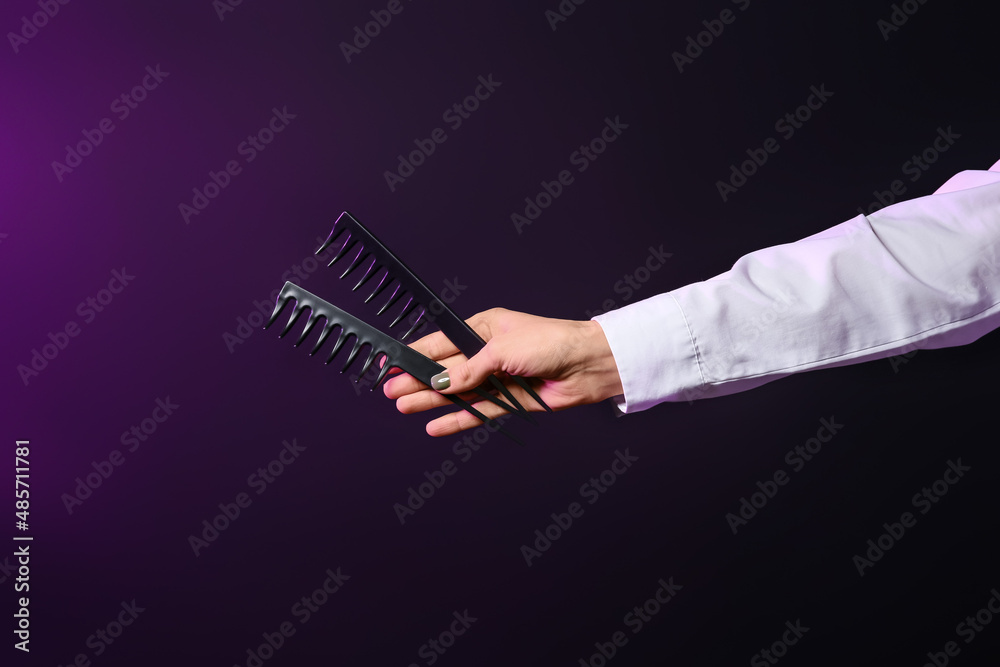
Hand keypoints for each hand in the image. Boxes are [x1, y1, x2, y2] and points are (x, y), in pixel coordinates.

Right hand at [381, 307, 623, 436]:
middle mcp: (488, 352)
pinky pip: (477, 411)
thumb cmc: (552, 343)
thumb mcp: (502, 350)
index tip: (392, 364)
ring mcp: (498, 377)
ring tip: (404, 407)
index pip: (442, 342)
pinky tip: (436, 425)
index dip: (416, 354)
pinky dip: (457, 419)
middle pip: (446, 370)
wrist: (589, 365)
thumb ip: (469, 369)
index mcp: (484, 328)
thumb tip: (440, 384)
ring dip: (431, 400)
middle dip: (418, 380)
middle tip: (391, 391)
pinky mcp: (509, 400)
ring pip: (457, 392)